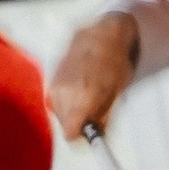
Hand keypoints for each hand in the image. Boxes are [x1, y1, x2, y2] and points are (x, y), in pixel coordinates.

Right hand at [47, 12, 138, 140]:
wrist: (104, 32)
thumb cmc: (116, 64)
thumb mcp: (117, 93)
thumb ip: (104, 116)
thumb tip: (97, 137)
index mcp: (84, 96)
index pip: (70, 132)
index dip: (80, 135)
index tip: (88, 135)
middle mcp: (65, 89)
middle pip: (64, 122)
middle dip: (77, 121)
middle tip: (93, 113)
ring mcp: (56, 80)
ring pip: (57, 109)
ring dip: (70, 108)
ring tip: (86, 93)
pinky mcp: (51, 73)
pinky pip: (54, 96)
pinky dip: (65, 96)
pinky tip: (78, 84)